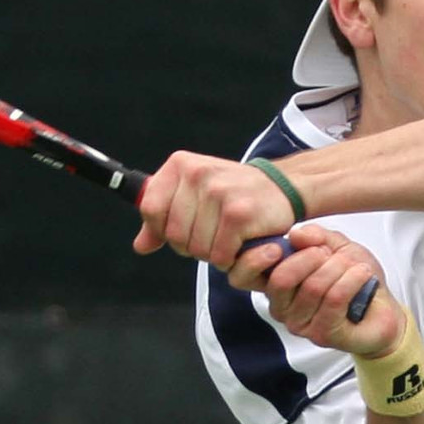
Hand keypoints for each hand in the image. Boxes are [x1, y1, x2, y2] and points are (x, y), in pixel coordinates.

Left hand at [133, 151, 296, 268]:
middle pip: (174, 235)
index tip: (184, 227)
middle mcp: (197, 173)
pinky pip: (219, 256)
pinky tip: (240, 243)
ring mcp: (218, 193)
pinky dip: (229, 259)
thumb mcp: (194, 195)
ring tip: (228, 236)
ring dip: (212, 253)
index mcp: (180, 164)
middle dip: (192, 245)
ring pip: (196, 249)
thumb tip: (140, 246)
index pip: (150, 210)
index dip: (163, 229)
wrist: (282, 187)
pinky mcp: (238, 214)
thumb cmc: (234, 193)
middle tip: (213, 234)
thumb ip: (163, 218)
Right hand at [238, 225, 404, 357]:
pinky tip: (363, 274)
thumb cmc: (354, 279)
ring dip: (340, 268)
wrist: (383, 310)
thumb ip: (316, 237)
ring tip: (356, 267)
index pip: (244, 275)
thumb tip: (295, 234)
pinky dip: (352, 280)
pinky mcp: (322, 335)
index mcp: (275, 284)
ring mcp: (300, 325)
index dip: (256, 257)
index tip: (284, 243)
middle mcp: (281, 308)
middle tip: (331, 253)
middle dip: (312, 257)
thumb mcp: (336, 246)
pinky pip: (334, 299)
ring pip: (313, 286)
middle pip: (281, 278)